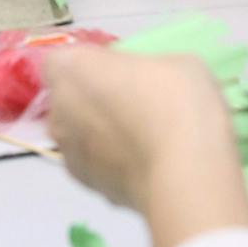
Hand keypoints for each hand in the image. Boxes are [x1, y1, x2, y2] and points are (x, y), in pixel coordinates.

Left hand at [44, 49, 247, 246]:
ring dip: (98, 134)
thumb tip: (146, 84)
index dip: (89, 65)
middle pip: (66, 99)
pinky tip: (144, 166)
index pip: (62, 60)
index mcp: (71, 68)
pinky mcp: (87, 186)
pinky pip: (94, 164)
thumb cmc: (178, 102)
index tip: (119, 71)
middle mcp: (59, 110)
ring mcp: (69, 152)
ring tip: (143, 140)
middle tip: (133, 103)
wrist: (187, 173)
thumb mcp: (173, 62)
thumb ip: (142, 71)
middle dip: (91, 99)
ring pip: (77, 135)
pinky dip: (111, 164)